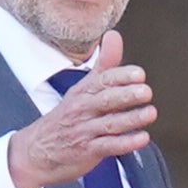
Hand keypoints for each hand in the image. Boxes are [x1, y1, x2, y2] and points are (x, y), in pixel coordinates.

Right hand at [5, 32, 154, 187]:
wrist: (37, 151)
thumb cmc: (67, 117)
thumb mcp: (82, 88)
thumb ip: (104, 65)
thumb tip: (114, 36)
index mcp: (83, 91)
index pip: (102, 80)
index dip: (121, 76)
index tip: (139, 74)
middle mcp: (83, 109)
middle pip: (106, 100)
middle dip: (126, 95)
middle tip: (145, 91)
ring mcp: (85, 130)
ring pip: (110, 123)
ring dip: (131, 119)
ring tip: (150, 113)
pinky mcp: (88, 151)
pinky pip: (108, 146)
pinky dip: (126, 143)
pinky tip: (142, 138)